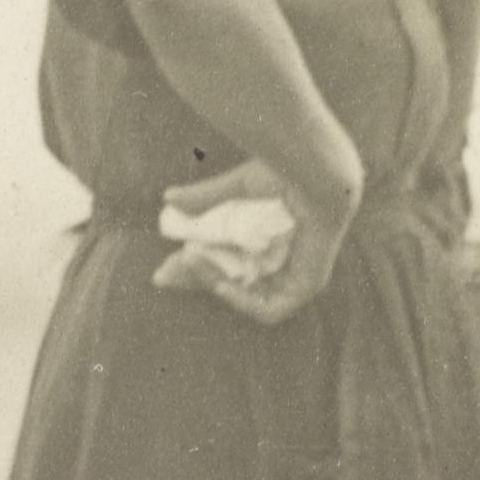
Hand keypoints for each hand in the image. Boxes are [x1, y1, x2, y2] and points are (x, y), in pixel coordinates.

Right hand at [153, 154, 356, 325]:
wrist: (315, 171)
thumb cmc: (284, 171)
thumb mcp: (235, 189)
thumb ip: (205, 198)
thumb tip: (167, 198)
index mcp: (264, 235)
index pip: (223, 262)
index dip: (194, 267)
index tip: (165, 268)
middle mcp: (278, 257)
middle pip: (229, 280)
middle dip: (194, 279)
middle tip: (164, 274)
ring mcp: (293, 275)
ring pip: (244, 293)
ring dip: (212, 282)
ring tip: (189, 260)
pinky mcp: (306, 287)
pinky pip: (271, 309)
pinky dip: (243, 301)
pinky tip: (219, 286)